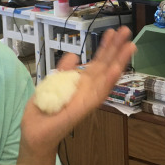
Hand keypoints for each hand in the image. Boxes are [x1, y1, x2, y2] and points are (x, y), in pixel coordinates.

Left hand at [20, 26, 135, 155]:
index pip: (97, 62)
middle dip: (116, 48)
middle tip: (126, 30)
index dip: (105, 47)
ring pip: (107, 77)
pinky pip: (98, 94)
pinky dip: (108, 81)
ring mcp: (88, 99)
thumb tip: (74, 55)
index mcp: (82, 84)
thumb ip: (65, 70)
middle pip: (105, 66)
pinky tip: (117, 69)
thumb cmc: (44, 112)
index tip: (112, 32)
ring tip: (130, 45)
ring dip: (119, 62)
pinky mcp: (84, 108)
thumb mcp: (53, 83)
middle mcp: (88, 90)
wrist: (35, 134)